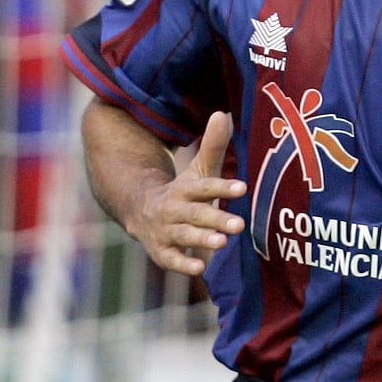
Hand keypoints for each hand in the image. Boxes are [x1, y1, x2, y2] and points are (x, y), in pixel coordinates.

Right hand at [131, 111, 246, 276]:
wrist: (139, 211)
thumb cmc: (181, 193)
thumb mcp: (196, 171)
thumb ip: (212, 146)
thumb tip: (222, 113)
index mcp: (183, 188)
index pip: (203, 186)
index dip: (222, 186)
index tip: (243, 188)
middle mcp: (173, 209)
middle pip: (196, 213)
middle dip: (216, 219)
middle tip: (239, 224)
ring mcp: (165, 231)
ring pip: (184, 235)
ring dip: (202, 239)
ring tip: (222, 242)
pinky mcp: (161, 251)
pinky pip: (170, 259)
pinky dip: (183, 265)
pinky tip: (201, 268)